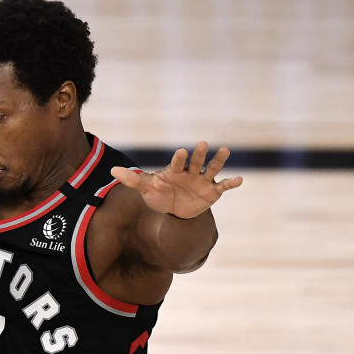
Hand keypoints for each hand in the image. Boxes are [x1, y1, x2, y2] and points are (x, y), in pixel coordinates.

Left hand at [111, 142, 242, 218]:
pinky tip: (240, 180)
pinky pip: (223, 186)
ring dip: (218, 160)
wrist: (174, 210)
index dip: (179, 158)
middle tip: (202, 144)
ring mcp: (203, 180)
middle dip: (199, 154)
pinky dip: (231, 183)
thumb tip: (113, 171)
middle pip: (196, 161)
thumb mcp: (146, 188)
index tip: (181, 151)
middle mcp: (191, 172)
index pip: (177, 162)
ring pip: (212, 169)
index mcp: (175, 170)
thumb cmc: (159, 195)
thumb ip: (132, 179)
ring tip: (225, 150)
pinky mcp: (213, 191)